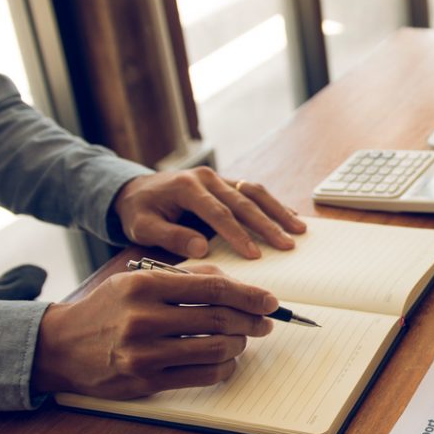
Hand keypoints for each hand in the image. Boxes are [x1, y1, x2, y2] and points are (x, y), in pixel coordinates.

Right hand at [31, 265, 276, 397]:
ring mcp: (143, 354)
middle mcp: (143, 318)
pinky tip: (226, 360)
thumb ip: (186, 277)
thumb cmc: (108, 308)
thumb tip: (237, 284)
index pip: (212, 287)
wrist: (59, 346)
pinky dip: (224, 368)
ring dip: (239, 344)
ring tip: (241, 338)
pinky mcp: (145, 382)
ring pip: (216, 349)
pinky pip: (202, 377)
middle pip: (219, 319)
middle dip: (251, 320)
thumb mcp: (138, 279)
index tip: (270, 301)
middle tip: (266, 322)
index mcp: (144, 285)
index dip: (249, 295)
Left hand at [114, 167, 306, 259]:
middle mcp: (207, 178)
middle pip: (244, 201)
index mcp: (187, 187)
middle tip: (287, 244)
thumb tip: (202, 248)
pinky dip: (274, 204)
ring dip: (278, 212)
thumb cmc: (140, 211)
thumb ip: (170, 236)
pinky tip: (290, 216)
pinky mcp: (227, 182)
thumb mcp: (143, 227)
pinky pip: (255, 191)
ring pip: (255, 192)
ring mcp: (219, 178)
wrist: (136, 189)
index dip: (237, 234)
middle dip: (268, 225)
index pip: (218, 213)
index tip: (254, 255)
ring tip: (298, 230)